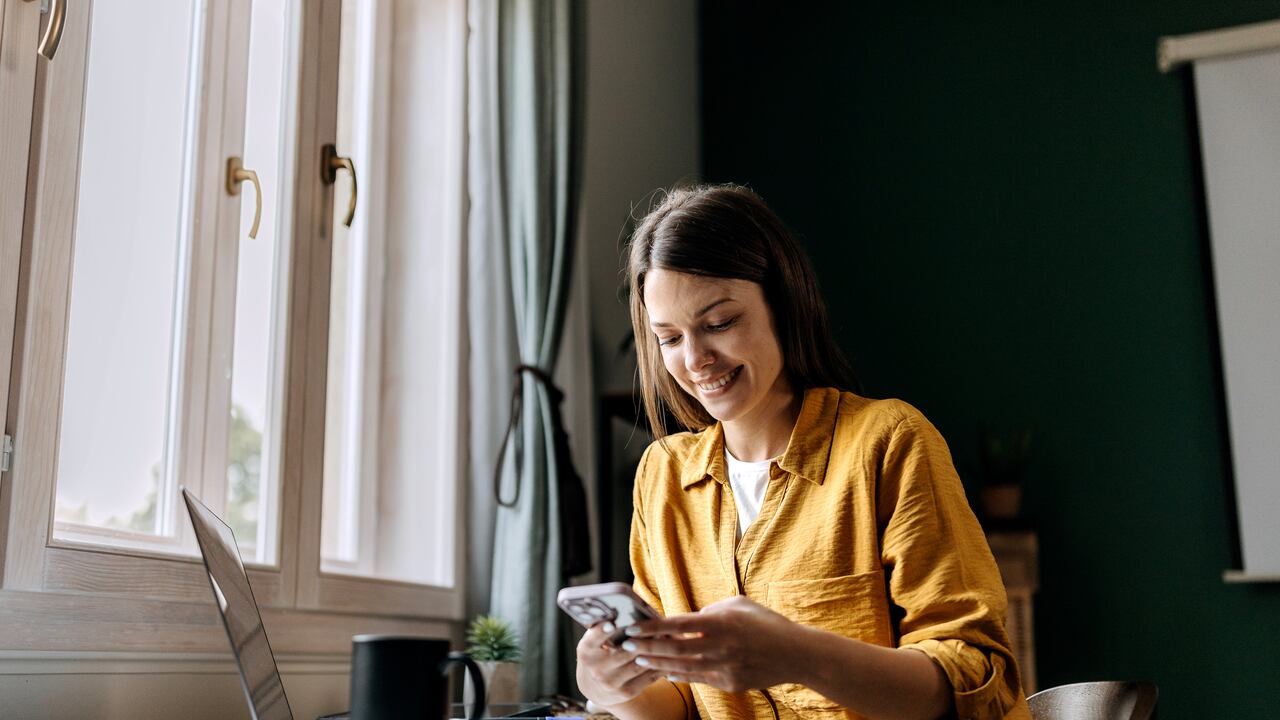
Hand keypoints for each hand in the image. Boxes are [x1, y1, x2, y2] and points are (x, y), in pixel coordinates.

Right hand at [575, 621, 664, 707]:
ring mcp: (611, 682)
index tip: (612, 623)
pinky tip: (667, 655)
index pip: (593, 639)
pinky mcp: (626, 692)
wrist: (596, 687)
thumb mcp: (594, 641)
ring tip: (667, 638)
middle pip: (624, 651)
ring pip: (640, 663)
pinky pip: (648, 676)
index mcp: (586, 651)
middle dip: (643, 639)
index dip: (602, 631)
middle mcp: (597, 668)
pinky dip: (659, 664)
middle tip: (656, 627)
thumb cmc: (599, 653)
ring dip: (655, 651)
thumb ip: (604, 628)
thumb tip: (626, 611)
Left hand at [619, 595, 803, 692]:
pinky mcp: (730, 683)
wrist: (796, 655)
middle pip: (675, 649)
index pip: (678, 625)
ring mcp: (725, 668)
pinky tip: (666, 671)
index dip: (652, 628)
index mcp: (721, 622)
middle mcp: (720, 646)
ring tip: (639, 660)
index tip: (633, 628)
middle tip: (626, 646)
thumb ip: (712, 610)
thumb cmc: (766, 624)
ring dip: (658, 664)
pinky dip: (680, 675)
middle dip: (647, 648)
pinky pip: (698, 679)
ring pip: (683, 668)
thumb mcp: (739, 605)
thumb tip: (691, 618)